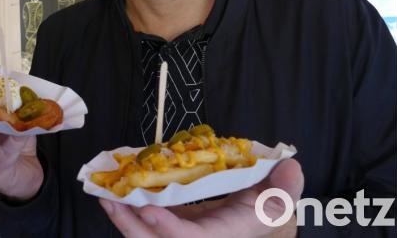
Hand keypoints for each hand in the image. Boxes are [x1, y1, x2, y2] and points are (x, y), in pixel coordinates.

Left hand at [99, 158, 303, 237]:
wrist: (259, 219)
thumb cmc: (268, 210)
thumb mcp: (280, 201)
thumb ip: (285, 188)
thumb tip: (291, 166)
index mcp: (224, 235)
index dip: (168, 228)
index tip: (147, 209)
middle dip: (131, 226)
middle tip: (111, 200)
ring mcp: (183, 232)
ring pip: (147, 234)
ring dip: (124, 217)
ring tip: (105, 194)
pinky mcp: (175, 222)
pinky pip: (148, 218)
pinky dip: (131, 206)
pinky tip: (117, 188)